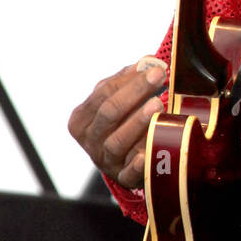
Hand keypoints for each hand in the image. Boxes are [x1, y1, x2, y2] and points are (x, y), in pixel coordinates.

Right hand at [67, 60, 168, 189]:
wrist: (123, 163)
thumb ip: (127, 81)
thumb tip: (147, 61)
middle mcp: (89, 141)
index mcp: (81, 119)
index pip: (102, 93)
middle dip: (135, 92)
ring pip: (117, 141)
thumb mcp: (116, 102)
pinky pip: (129, 172)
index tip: (153, 66)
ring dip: (137, 122)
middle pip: (109, 113)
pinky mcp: (123, 179)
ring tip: (157, 104)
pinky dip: (137, 163)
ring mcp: (105, 161)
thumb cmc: (120, 124)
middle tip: (159, 77)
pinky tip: (147, 153)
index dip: (128, 78)